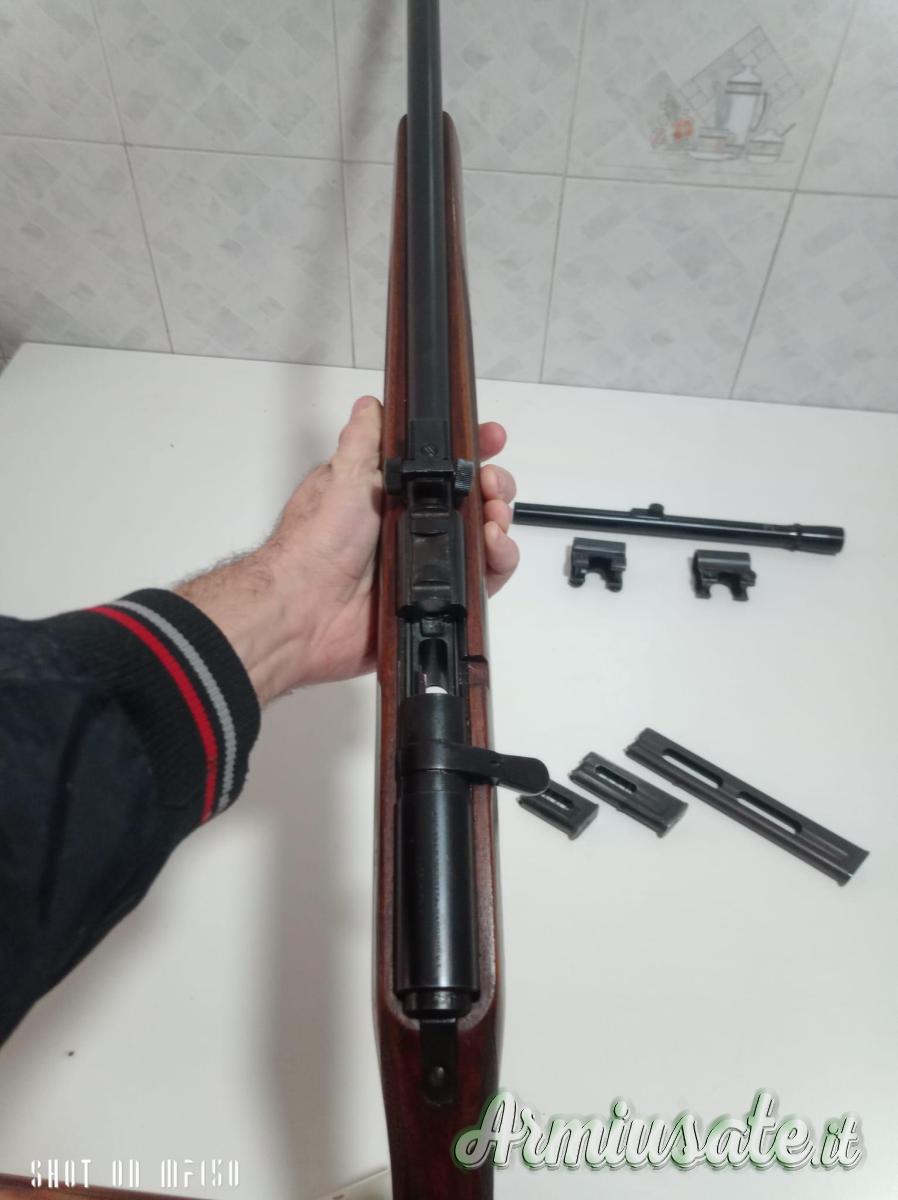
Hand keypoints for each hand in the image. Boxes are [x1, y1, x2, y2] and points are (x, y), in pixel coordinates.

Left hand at [177, 395, 518, 704]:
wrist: (306, 609)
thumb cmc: (318, 541)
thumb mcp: (342, 475)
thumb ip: (363, 439)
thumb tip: (370, 405)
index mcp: (392, 494)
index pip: (444, 465)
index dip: (472, 451)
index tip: (492, 439)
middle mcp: (413, 525)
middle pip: (473, 500)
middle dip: (495, 485)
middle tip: (493, 483)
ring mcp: (427, 561)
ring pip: (483, 537)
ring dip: (499, 521)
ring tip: (494, 516)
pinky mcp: (438, 597)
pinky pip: (482, 579)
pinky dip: (498, 561)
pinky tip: (494, 547)